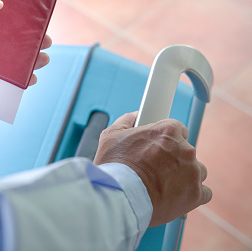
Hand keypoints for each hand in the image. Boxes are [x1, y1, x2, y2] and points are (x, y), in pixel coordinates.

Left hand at [0, 0, 51, 89]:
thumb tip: (0, 5)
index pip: (1, 20)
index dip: (19, 22)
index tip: (37, 24)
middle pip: (8, 43)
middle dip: (28, 45)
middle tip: (46, 45)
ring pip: (4, 63)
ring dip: (24, 64)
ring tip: (41, 63)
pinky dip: (8, 83)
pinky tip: (24, 82)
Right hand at [93, 112, 211, 226]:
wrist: (121, 198)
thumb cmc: (115, 167)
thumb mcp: (111, 135)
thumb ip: (126, 121)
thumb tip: (134, 116)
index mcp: (167, 132)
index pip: (178, 128)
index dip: (167, 139)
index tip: (160, 147)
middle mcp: (185, 149)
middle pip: (186, 151)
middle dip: (173, 159)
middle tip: (154, 168)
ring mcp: (193, 172)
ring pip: (196, 171)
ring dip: (184, 176)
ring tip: (162, 184)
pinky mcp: (196, 194)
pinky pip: (203, 192)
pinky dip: (191, 194)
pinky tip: (174, 196)